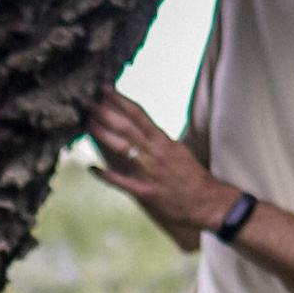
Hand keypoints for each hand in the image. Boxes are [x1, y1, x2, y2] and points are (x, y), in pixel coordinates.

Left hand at [83, 86, 224, 239]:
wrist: (207, 202)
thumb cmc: (192, 177)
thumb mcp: (177, 151)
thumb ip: (157, 140)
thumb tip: (139, 128)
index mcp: (163, 141)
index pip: (139, 115)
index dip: (121, 100)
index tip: (105, 89)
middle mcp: (154, 153)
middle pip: (126, 127)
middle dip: (104, 112)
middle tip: (86, 101)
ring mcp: (149, 172)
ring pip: (121, 148)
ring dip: (102, 134)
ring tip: (86, 123)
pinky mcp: (145, 192)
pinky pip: (121, 182)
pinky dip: (106, 175)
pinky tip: (91, 167)